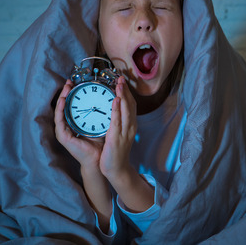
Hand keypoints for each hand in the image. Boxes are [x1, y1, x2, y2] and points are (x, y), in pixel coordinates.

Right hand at [54, 79, 103, 170]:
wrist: (99, 159)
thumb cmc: (100, 142)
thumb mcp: (100, 122)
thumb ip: (101, 112)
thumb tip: (109, 96)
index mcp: (75, 123)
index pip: (72, 105)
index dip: (72, 93)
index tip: (75, 83)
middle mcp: (68, 126)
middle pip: (64, 106)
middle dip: (66, 92)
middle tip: (69, 82)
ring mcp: (64, 131)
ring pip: (60, 111)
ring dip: (61, 98)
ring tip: (65, 88)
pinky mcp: (63, 136)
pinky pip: (59, 120)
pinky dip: (60, 109)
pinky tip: (63, 100)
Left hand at [99, 76, 153, 212]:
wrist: (117, 169)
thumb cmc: (115, 152)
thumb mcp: (119, 134)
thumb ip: (118, 122)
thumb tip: (114, 110)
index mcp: (130, 125)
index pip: (131, 105)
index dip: (128, 93)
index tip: (123, 81)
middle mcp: (130, 127)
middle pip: (130, 105)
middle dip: (126, 90)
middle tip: (121, 77)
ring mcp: (125, 132)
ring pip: (126, 110)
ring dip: (123, 95)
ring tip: (119, 84)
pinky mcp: (117, 138)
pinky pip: (117, 120)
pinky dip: (117, 109)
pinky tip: (116, 100)